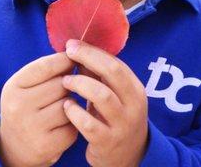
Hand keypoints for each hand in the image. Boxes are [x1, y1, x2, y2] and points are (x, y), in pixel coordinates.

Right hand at [0, 52, 77, 166]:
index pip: (46, 66)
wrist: (13, 147)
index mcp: (14, 86)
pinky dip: (73, 124)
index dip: (65, 60)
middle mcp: (18, 107)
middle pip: (62, 85)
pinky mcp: (46, 146)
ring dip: (72, 104)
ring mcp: (31, 128)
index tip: (74, 58)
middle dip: (69, 84)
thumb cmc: (27, 105)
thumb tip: (77, 53)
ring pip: (69, 104)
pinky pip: (73, 126)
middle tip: (64, 89)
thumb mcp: (27, 83)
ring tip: (63, 106)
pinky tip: (63, 125)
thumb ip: (48, 67)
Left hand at [62, 40, 148, 166]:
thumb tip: (77, 49)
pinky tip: (67, 106)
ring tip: (66, 81)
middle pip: (113, 72)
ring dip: (81, 84)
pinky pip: (89, 124)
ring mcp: (122, 124)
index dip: (93, 51)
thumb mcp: (112, 94)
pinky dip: (75, 112)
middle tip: (68, 53)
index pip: (115, 62)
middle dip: (88, 58)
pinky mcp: (108, 142)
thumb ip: (97, 75)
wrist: (128, 156)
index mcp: (134, 88)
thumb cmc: (114, 116)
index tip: (73, 44)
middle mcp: (133, 104)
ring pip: (102, 96)